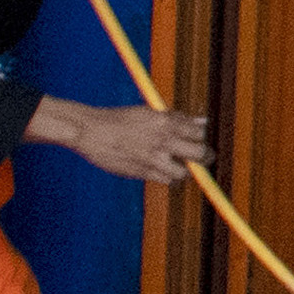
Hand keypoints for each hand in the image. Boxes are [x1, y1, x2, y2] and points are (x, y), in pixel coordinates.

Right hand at [27, 97, 211, 184]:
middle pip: (201, 153)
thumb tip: (203, 123)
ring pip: (185, 172)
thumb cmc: (119, 120)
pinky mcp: (143, 171)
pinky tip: (163, 172)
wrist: (89, 130)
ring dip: (185, 171)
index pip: (200, 132)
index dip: (202, 138)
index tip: (200, 141)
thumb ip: (176, 119)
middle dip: (205, 157)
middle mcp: (163, 139)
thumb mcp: (148, 113)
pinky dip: (169, 179)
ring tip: (179, 166)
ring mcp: (153, 157)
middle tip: (203, 158)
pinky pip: (168, 181)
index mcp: (165, 121)